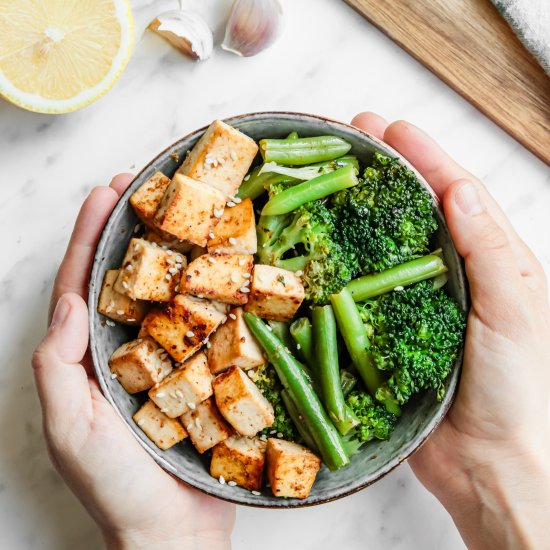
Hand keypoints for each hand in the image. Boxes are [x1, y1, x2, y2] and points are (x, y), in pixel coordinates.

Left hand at [32, 176, 234, 549]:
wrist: (173, 533)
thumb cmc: (116, 487)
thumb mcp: (69, 428)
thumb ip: (58, 366)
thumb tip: (68, 302)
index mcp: (87, 358)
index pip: (82, 284)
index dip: (91, 236)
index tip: (107, 193)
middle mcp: (124, 351)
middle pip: (125, 279)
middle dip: (130, 230)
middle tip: (145, 187)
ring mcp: (166, 360)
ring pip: (167, 295)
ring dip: (173, 253)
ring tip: (185, 214)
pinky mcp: (200, 374)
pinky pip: (205, 325)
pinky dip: (210, 294)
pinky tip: (224, 269)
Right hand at [352, 113, 549, 548]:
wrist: (490, 465)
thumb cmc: (519, 391)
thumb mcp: (516, 311)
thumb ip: (490, 252)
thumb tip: (458, 190)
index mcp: (487, 262)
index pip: (453, 195)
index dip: (422, 157)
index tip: (388, 128)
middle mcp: (449, 276)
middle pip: (412, 211)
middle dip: (383, 171)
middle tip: (350, 138)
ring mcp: (413, 305)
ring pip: (381, 246)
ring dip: (357, 212)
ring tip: (328, 180)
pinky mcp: (385, 336)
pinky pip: (359, 294)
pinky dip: (339, 270)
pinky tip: (319, 252)